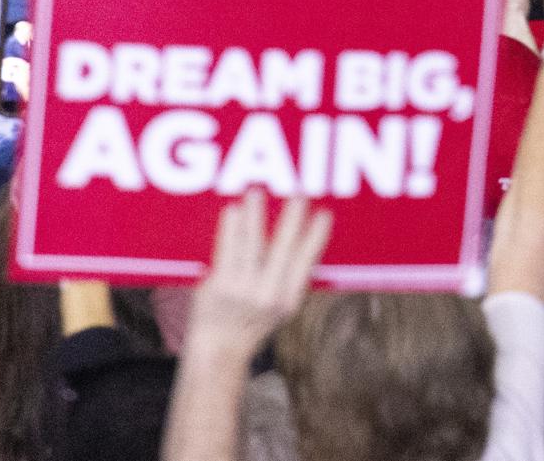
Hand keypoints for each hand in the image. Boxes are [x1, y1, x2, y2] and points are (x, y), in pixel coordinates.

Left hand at [187, 192, 331, 357]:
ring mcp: (242, 291)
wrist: (220, 349)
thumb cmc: (254, 322)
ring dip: (255, 216)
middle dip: (291, 220)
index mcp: (289, 299)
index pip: (306, 262)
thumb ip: (292, 277)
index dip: (316, 238)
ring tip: (257, 193)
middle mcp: (268, 295)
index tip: (324, 214)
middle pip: (282, 249)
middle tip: (298, 195)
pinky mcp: (219, 286)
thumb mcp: (283, 307)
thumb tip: (305, 238)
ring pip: (251, 245)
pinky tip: (233, 211)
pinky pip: (226, 251)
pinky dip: (230, 229)